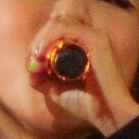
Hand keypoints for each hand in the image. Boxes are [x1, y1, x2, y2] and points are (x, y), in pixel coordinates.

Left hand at [27, 16, 138, 135]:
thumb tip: (30, 68)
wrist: (108, 115)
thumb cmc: (89, 105)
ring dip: (41, 40)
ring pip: (58, 23)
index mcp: (86, 45)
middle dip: (37, 42)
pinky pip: (65, 28)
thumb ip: (43, 79)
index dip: (40, 43)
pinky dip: (48, 39)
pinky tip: (41, 54)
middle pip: (55, 24)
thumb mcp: (58, 91)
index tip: (32, 64)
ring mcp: (96, 35)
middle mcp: (92, 36)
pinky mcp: (96, 39)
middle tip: (31, 62)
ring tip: (35, 59)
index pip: (57, 31)